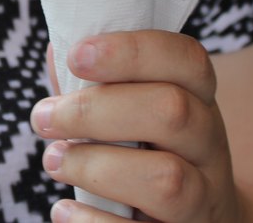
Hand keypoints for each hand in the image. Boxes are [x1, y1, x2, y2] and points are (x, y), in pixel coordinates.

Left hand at [31, 30, 241, 221]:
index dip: (131, 52)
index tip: (76, 55)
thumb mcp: (134, 105)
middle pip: (172, 112)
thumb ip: (98, 78)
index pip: (186, 60)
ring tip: (53, 161)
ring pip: (166, 180)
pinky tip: (63, 210)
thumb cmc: (144, 145)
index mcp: (197, 97)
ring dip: (94, 167)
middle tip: (43, 118)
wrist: (195, 216)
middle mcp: (208, 145)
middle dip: (95, 111)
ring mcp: (204, 197)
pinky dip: (95, 222)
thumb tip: (56, 47)